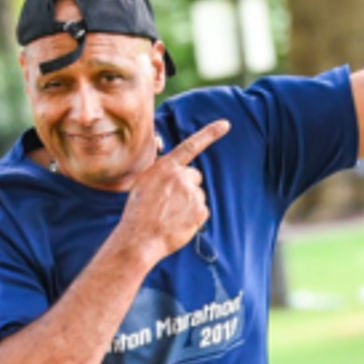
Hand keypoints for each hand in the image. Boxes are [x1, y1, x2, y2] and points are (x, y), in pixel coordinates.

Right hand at [114, 120, 230, 265]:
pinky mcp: (200, 210)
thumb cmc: (137, 213)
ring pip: (197, 195)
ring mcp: (192, 193)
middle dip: (186, 187)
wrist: (139, 239)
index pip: (191, 145)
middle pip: (194, 176)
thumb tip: (177, 172)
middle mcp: (180, 176)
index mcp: (165, 167)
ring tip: (169, 216)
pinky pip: (202, 211)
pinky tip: (178, 224)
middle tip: (169, 203)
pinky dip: (193, 218)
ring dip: (188, 204)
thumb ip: (162, 174)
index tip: (225, 124)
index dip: (209, 133)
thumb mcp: (143, 184)